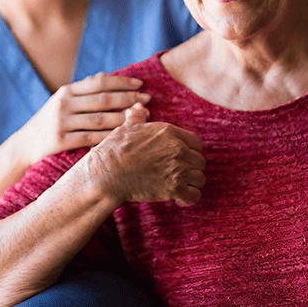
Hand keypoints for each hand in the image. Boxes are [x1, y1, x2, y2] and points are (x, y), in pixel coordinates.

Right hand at [16, 73, 151, 164]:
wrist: (24, 145)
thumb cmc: (49, 121)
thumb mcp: (62, 101)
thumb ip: (83, 89)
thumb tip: (104, 75)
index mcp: (66, 91)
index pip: (99, 83)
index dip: (122, 82)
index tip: (140, 84)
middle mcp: (63, 103)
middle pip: (103, 99)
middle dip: (128, 98)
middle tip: (147, 100)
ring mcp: (61, 122)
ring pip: (100, 119)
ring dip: (123, 118)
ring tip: (141, 117)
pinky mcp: (60, 141)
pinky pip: (91, 138)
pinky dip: (109, 136)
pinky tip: (124, 136)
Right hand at [86, 104, 205, 206]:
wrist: (107, 174)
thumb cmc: (114, 150)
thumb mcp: (127, 128)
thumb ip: (138, 117)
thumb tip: (139, 108)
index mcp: (169, 132)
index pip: (196, 143)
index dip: (190, 152)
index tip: (182, 159)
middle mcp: (177, 149)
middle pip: (200, 161)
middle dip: (191, 169)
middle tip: (179, 175)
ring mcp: (177, 169)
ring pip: (200, 179)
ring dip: (191, 184)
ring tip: (179, 187)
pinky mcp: (173, 188)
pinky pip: (195, 195)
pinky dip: (189, 198)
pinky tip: (179, 198)